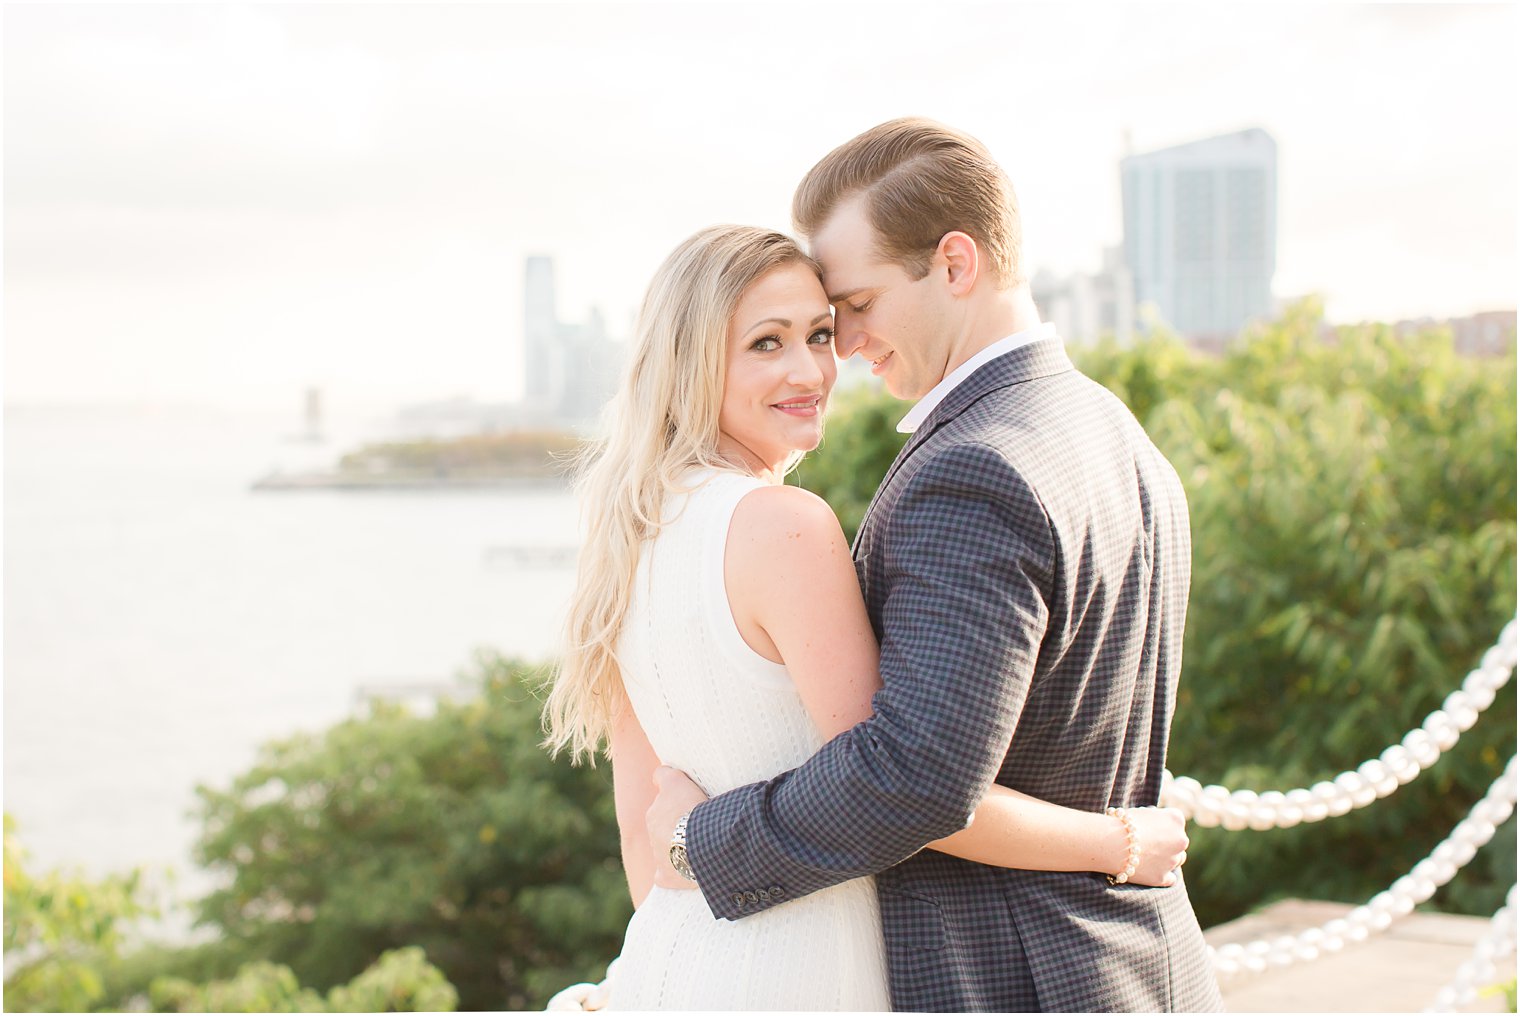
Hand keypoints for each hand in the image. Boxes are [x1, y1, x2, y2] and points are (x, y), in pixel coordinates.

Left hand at [646, 766, 709, 889]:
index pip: (663, 800)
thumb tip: (659, 775)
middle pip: (665, 825)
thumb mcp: (677, 781)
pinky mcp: (665, 876)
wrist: (703, 843)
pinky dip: (672, 873)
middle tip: (701, 824)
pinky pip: (664, 875)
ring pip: (666, 849)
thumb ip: (664, 775)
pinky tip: (686, 870)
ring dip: (678, 847)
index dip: (677, 799)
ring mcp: (657, 855)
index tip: (690, 801)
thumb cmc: (693, 809)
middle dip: (678, 824)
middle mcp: (652, 832)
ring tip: (701, 847)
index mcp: (654, 811)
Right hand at [1122, 806, 1188, 886]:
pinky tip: (1150, 871)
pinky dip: (1161, 875)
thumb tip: (1156, 825)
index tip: (1149, 826)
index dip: (1161, 824)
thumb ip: (1155, 818)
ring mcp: (1173, 860)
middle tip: (1148, 842)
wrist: (1110, 842)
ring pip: (1176, 860)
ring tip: (1148, 857)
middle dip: (1167, 842)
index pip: (1175, 821)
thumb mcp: (1142, 812)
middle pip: (1179, 842)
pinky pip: (1169, 878)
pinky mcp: (1162, 877)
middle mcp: (1181, 840)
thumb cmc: (1122, 823)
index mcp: (1176, 819)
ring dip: (1166, 859)